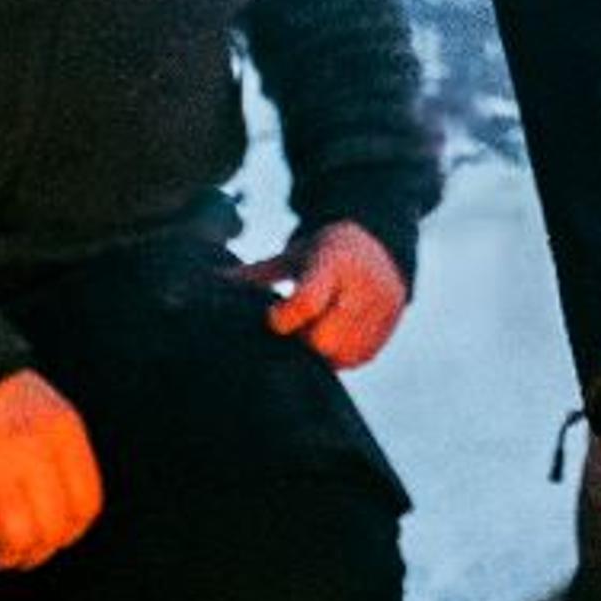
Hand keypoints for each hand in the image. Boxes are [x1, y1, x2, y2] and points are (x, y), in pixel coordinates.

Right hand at [0, 368, 103, 569]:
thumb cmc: (0, 402)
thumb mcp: (48, 414)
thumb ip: (65, 460)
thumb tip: (69, 520)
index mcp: (61, 431)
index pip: (85, 506)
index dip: (69, 533)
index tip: (50, 537)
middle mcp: (32, 448)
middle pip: (52, 529)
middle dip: (36, 552)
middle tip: (19, 552)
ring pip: (17, 536)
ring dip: (6, 555)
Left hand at [236, 221, 407, 369]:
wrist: (380, 243)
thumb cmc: (325, 251)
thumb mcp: (293, 255)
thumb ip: (256, 274)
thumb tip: (211, 282)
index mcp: (334, 261)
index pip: (307, 302)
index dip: (284, 318)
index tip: (273, 319)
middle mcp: (363, 284)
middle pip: (323, 338)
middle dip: (302, 340)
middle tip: (293, 331)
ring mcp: (381, 306)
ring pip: (340, 353)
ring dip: (320, 352)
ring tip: (311, 333)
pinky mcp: (390, 326)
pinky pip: (358, 357)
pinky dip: (340, 355)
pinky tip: (332, 339)